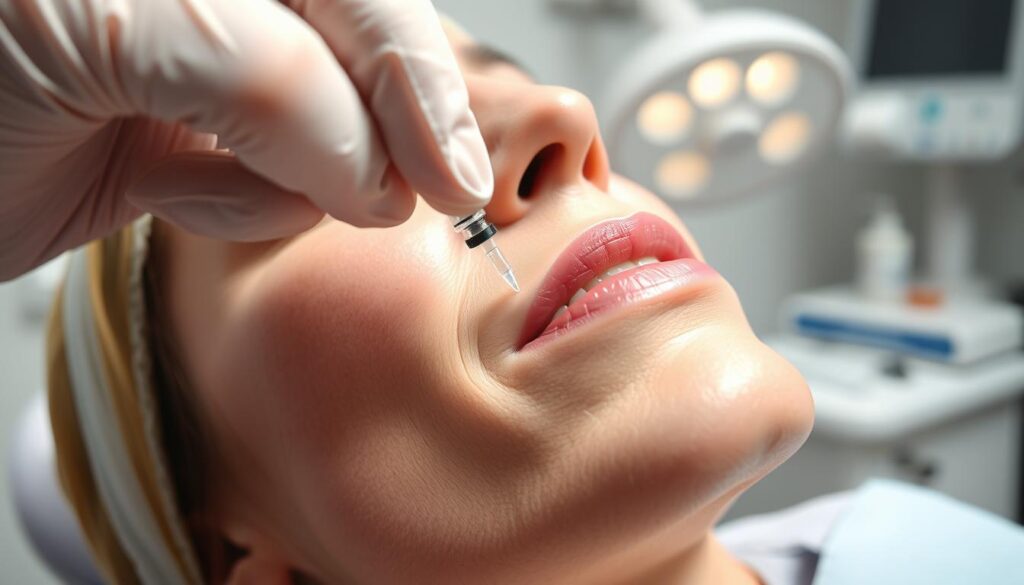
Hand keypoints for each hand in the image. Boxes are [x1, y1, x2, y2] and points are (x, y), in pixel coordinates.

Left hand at [0, 0, 492, 280]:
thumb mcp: (112, 25)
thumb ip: (262, 77)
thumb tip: (376, 170)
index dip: (405, 69)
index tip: (447, 171)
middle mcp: (199, 7)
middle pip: (345, 47)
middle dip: (387, 119)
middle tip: (439, 191)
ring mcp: (180, 73)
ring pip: (315, 127)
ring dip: (302, 172)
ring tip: (246, 188)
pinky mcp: (159, 149)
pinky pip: (252, 185)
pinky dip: (242, 209)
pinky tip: (188, 202)